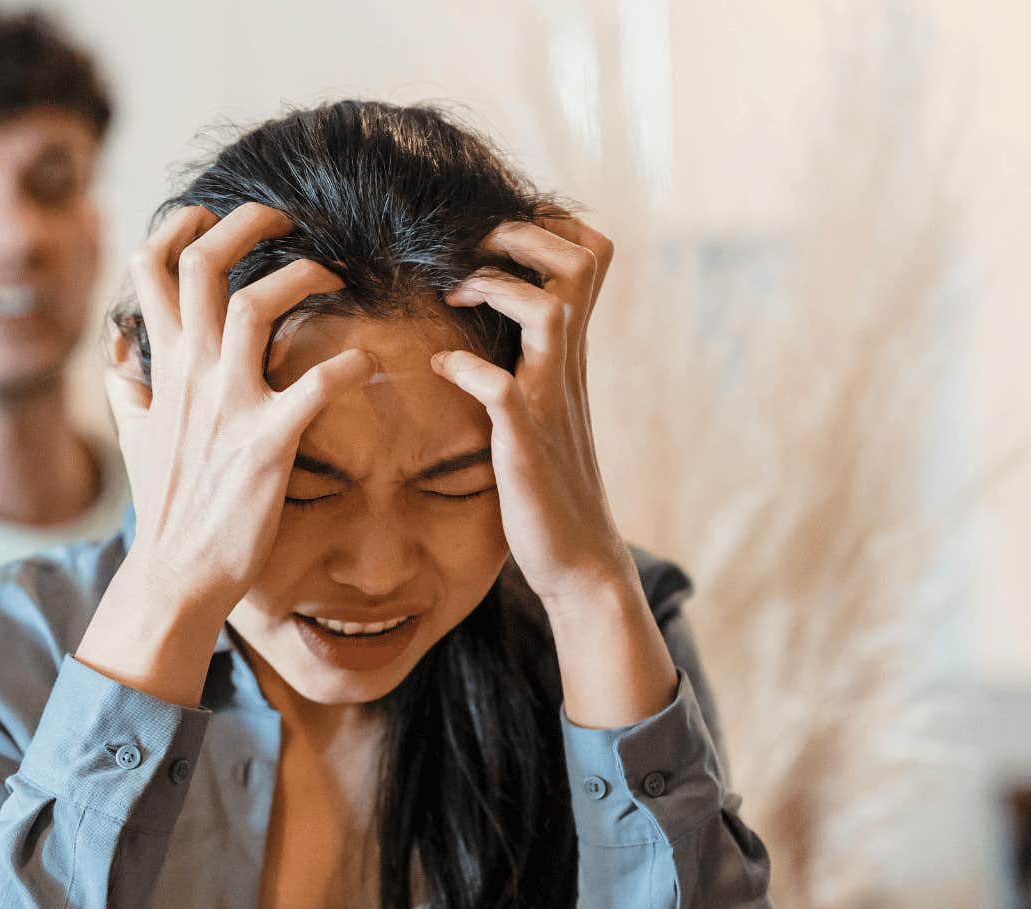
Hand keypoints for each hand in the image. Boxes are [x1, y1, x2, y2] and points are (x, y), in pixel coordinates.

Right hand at [106, 202, 376, 619]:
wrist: (175, 574)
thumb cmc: (165, 507)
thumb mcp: (135, 439)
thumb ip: (130, 392)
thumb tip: (119, 359)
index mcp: (162, 367)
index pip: (151, 268)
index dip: (180, 227)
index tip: (210, 216)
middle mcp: (191, 374)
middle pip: (203, 265)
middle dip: (245, 224)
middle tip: (284, 221)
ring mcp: (228, 405)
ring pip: (256, 303)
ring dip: (302, 276)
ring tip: (331, 278)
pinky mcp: (269, 442)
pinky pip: (318, 383)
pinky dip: (351, 364)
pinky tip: (368, 364)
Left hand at [433, 216, 633, 611]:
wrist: (578, 560)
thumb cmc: (548, 482)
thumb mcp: (542, 405)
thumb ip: (525, 361)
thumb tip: (480, 328)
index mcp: (570, 354)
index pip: (591, 258)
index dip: (548, 226)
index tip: (495, 236)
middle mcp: (569, 367)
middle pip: (582, 264)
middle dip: (523, 236)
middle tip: (473, 251)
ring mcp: (552, 402)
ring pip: (550, 313)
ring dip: (496, 289)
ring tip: (454, 294)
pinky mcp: (527, 444)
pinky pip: (501, 390)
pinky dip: (465, 369)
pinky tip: (440, 369)